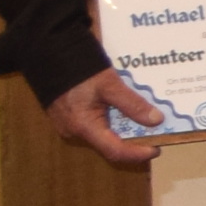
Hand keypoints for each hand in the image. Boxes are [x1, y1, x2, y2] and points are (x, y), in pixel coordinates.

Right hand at [43, 66, 172, 162]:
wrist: (47, 52)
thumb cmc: (78, 68)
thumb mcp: (109, 84)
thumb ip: (132, 103)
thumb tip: (156, 120)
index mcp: (83, 126)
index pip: (114, 151)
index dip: (138, 153)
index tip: (157, 148)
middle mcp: (75, 131)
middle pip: (109, 144)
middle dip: (134, 139)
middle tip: (156, 131)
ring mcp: (70, 124)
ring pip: (103, 133)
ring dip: (124, 128)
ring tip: (144, 119)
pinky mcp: (69, 115)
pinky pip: (94, 123)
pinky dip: (112, 119)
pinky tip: (125, 109)